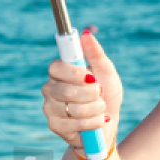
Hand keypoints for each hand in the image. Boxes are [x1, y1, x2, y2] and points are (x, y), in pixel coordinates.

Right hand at [41, 27, 121, 151]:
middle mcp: (50, 88)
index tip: (91, 77)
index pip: (56, 67)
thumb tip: (86, 34)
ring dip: (96, 109)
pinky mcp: (55, 126)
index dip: (74, 73)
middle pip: (67, 90)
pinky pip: (77, 123)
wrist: (108, 124)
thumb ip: (96, 53)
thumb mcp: (106, 71)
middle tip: (99, 94)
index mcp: (60, 72)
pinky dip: (94, 122)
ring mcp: (50, 108)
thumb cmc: (106, 95)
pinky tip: (96, 121)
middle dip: (92, 94)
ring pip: (75, 108)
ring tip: (100, 109)